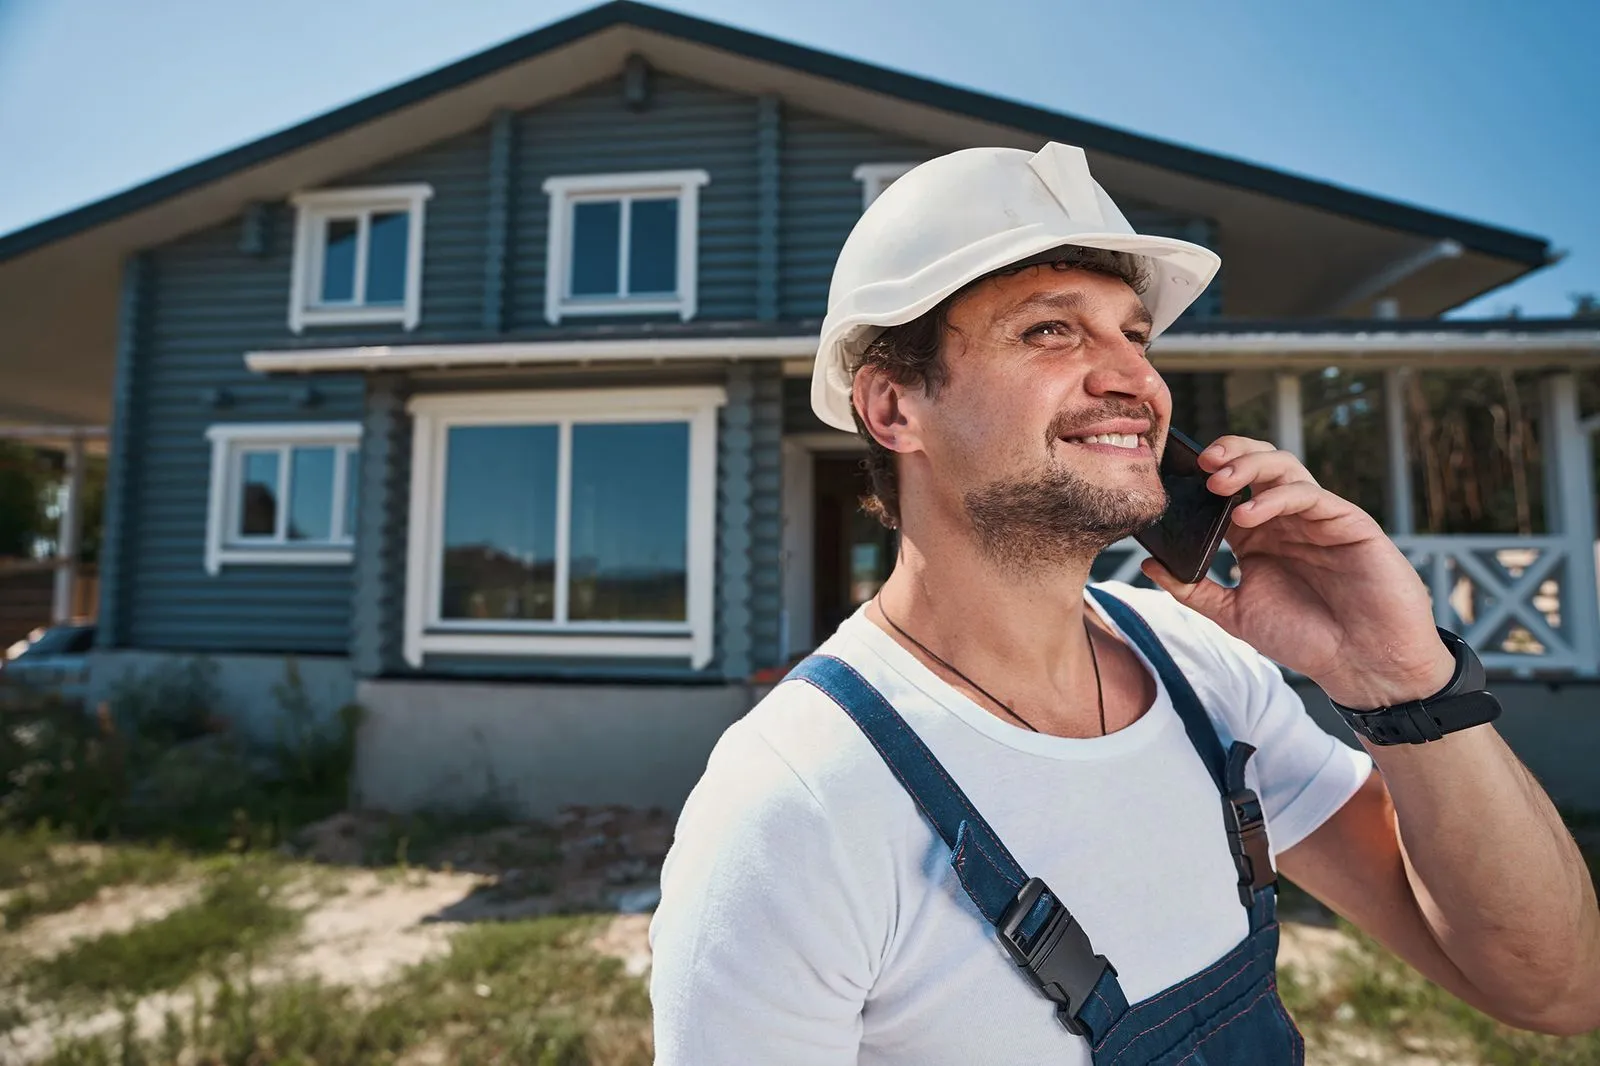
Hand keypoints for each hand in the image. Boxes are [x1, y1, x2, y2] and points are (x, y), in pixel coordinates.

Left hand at [1140, 435, 1454, 708]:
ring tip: (1218, 482)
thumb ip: (1193, 590)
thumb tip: (1147, 565)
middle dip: (1229, 454)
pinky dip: (1276, 498)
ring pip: (1283, 466)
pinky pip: (1309, 494)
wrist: (1363, 664)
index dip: (1204, 474)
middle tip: (1201, 464)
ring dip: (1249, 466)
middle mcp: (1284, 519)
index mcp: (1257, 535)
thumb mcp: (1235, 615)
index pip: (1228, 488)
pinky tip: (1248, 516)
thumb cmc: (1305, 639)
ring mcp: (1316, 517)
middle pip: (1257, 463)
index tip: (1174, 475)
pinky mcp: (1347, 521)